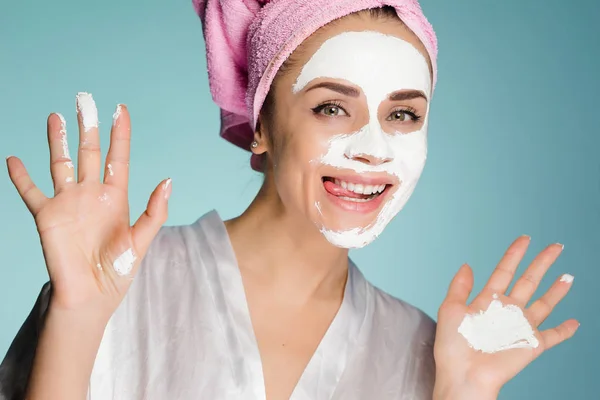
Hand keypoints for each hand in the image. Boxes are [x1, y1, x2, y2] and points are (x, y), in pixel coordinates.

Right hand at [6, 94, 170, 319]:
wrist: (90, 296)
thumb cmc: (118, 272)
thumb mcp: (141, 241)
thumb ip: (154, 211)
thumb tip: (168, 180)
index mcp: (116, 198)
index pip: (117, 158)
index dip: (120, 135)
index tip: (120, 110)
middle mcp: (91, 195)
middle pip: (88, 153)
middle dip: (88, 127)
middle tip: (85, 100)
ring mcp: (68, 203)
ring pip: (61, 163)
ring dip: (57, 140)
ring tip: (56, 116)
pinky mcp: (46, 216)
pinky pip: (31, 191)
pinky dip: (21, 176)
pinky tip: (13, 159)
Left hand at [433, 236, 578, 398]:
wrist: (464, 375)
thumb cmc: (453, 346)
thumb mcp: (450, 309)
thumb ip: (459, 286)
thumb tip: (466, 265)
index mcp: (487, 301)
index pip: (504, 271)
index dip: (515, 254)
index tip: (525, 239)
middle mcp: (507, 311)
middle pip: (529, 281)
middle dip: (542, 263)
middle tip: (556, 247)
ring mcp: (521, 327)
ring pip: (544, 304)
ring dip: (557, 290)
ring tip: (568, 276)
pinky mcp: (532, 344)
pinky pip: (554, 336)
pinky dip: (566, 330)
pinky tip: (575, 322)